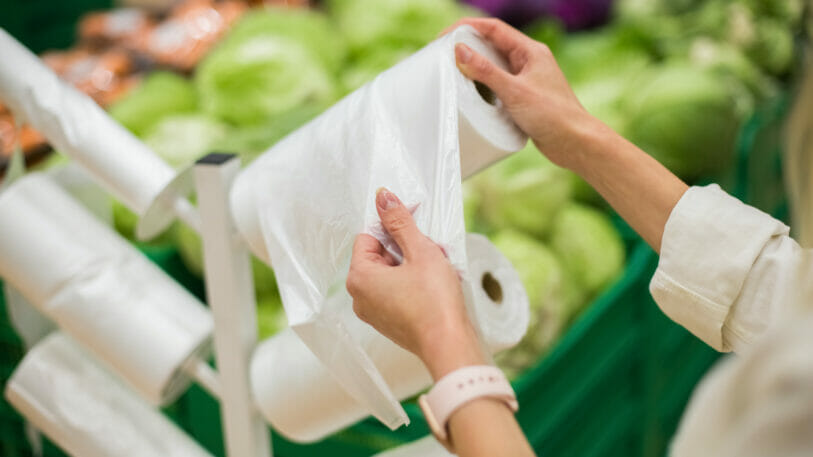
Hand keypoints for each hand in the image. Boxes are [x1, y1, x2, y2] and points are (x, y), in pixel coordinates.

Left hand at [346, 188, 485, 379]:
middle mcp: (360, 297)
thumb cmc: (434, 302)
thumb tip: (383, 198)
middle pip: (379, 255)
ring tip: (437, 269)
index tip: (414, 227)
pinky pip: (397, 292)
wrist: (449, 344)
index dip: (392, 228)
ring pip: (391, 274)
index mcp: (359, 277)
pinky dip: (414, 284)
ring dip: (413, 265)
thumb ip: (400, 222)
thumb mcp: (420, 251)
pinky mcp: (389, 322)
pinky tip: (435, 285)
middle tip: (431, 252)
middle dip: (406, 249)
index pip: (368, 237)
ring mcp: (374, 312)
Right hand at [448, 17, 608, 170]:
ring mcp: (526, 80)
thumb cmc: (553, 116)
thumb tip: (460, 51)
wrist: (575, 143)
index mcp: (530, 51)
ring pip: (494, 67)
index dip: (467, 28)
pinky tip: (472, 96)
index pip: (493, 28)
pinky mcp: (524, 98)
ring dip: (474, 68)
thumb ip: (486, 71)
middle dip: (467, 47)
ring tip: (452, 75)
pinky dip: (482, 87)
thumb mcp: (514, 92)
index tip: (444, 37)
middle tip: (443, 56)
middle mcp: (529, 62)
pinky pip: (498, 86)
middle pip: (491, 45)